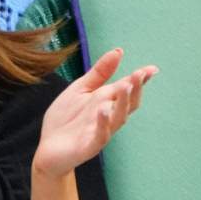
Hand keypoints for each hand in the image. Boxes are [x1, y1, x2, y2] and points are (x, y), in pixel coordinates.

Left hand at [32, 48, 155, 179]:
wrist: (48, 149)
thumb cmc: (66, 118)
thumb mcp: (81, 89)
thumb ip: (100, 73)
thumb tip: (119, 51)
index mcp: (107, 101)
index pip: (127, 88)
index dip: (140, 79)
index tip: (152, 69)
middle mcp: (108, 116)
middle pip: (128, 103)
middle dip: (135, 89)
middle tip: (139, 74)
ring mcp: (100, 132)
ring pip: (118, 119)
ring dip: (123, 103)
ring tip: (126, 86)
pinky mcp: (88, 147)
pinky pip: (100, 136)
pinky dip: (103, 124)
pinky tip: (103, 111)